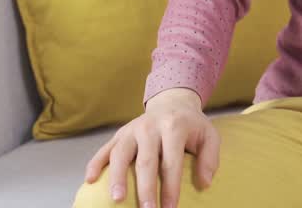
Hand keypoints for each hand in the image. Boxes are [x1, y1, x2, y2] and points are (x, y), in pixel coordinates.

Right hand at [83, 88, 220, 207]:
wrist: (172, 103)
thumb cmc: (191, 126)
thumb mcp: (209, 136)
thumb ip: (210, 158)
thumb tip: (204, 183)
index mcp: (174, 127)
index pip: (171, 162)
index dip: (170, 187)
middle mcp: (150, 127)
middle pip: (145, 161)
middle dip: (145, 188)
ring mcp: (131, 130)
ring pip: (120, 154)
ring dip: (117, 177)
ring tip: (117, 198)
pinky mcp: (119, 134)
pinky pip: (104, 149)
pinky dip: (95, 163)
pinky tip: (90, 179)